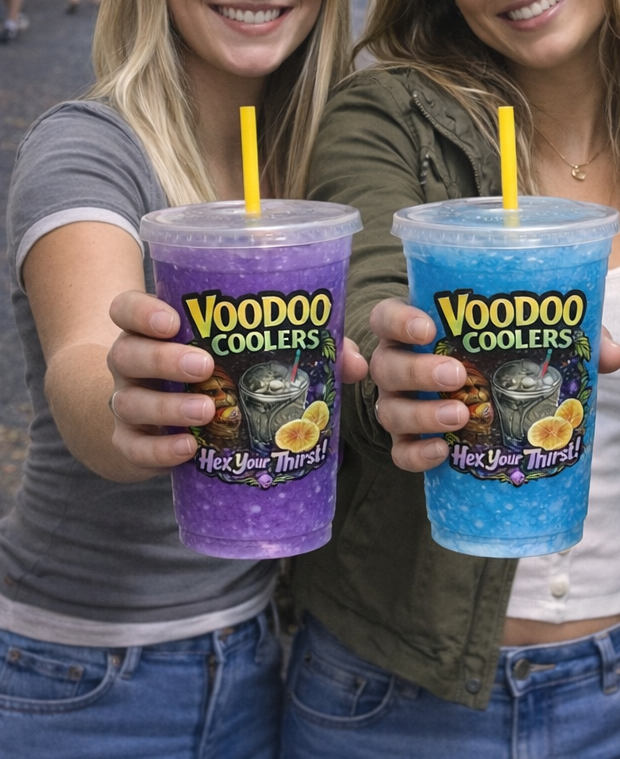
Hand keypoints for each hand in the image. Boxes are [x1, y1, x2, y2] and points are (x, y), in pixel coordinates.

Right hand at [107, 290, 366, 469]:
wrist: (155, 424)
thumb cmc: (211, 375)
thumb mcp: (242, 355)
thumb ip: (300, 349)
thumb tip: (353, 363)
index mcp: (154, 330)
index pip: (126, 308)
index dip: (142, 311)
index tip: (173, 319)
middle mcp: (132, 364)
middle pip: (127, 352)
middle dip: (164, 358)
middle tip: (204, 365)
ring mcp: (126, 405)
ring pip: (130, 402)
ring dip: (167, 407)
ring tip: (207, 411)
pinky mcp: (130, 445)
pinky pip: (134, 448)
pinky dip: (159, 450)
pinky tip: (188, 450)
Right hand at [369, 298, 619, 474]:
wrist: (473, 397)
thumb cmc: (494, 356)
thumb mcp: (525, 339)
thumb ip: (565, 337)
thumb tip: (613, 356)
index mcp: (417, 329)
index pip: (387, 316)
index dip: (400, 320)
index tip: (429, 327)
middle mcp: (399, 365)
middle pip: (388, 365)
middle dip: (419, 371)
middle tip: (458, 376)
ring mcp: (399, 405)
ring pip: (391, 410)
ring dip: (423, 415)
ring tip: (462, 417)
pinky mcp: (407, 442)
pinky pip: (399, 453)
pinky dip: (417, 454)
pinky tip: (444, 453)